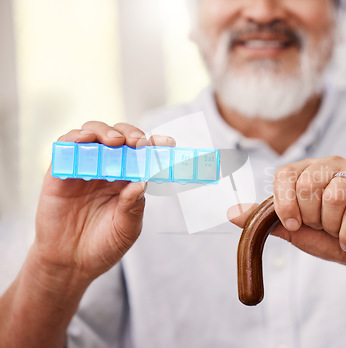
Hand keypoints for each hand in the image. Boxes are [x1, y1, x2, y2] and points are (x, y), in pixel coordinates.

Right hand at [33, 121, 175, 283]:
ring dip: (104, 131)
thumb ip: (133, 206)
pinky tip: (85, 140)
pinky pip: (65, 147)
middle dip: (130, 133)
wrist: (70, 264)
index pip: (142, 155)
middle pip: (119, 137)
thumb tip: (142, 181)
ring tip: (114, 142)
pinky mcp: (59, 173)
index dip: (155, 145)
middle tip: (138, 143)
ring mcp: (83, 168)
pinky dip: (75, 137)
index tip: (167, 143)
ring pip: (93, 134)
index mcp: (127, 180)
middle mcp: (106, 169)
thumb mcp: (126, 229)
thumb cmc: (103, 246)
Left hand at [229, 156, 345, 268]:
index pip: (284, 176)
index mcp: (307, 169)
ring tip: (339, 230)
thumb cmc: (326, 237)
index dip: (285, 205)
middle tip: (323, 226)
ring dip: (333, 227)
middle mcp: (331, 163)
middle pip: (308, 186)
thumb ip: (266, 219)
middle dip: (312, 218)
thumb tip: (230, 212)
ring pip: (333, 198)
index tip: (295, 224)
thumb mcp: (293, 229)